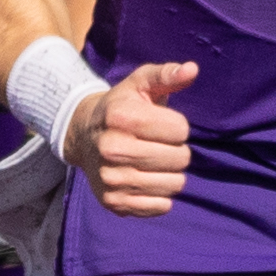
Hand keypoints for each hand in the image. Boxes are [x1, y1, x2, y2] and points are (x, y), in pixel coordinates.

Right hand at [68, 59, 200, 214]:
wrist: (83, 136)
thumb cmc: (121, 107)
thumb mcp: (140, 84)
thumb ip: (167, 75)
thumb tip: (192, 69)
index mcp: (121, 117)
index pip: (180, 130)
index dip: (177, 126)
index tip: (161, 124)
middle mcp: (112, 149)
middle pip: (180, 158)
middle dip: (177, 150)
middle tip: (158, 144)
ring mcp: (112, 179)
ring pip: (175, 184)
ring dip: (171, 173)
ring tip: (154, 161)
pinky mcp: (115, 203)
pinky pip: (161, 206)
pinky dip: (161, 195)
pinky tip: (147, 180)